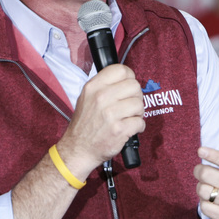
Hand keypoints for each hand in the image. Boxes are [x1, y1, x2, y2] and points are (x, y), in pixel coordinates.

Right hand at [56, 64, 144, 178]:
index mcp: (93, 87)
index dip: (129, 77)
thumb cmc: (84, 124)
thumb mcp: (86, 97)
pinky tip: (129, 128)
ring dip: (138, 112)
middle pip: (134, 86)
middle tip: (130, 104)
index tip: (128, 85)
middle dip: (136, 96)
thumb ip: (104, 85)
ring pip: (139, 104)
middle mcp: (101, 98)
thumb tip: (125, 79)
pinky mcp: (119, 130)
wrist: (78, 149)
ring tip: (129, 117)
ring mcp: (110, 114)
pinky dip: (138, 126)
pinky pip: (140, 122)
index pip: (120, 70)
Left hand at [194, 115, 218, 218]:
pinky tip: (212, 200)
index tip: (200, 150)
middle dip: (200, 171)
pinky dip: (204, 203)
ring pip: (202, 191)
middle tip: (202, 171)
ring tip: (209, 186)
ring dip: (201, 188)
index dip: (213, 155)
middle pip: (206, 175)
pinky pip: (204, 207)